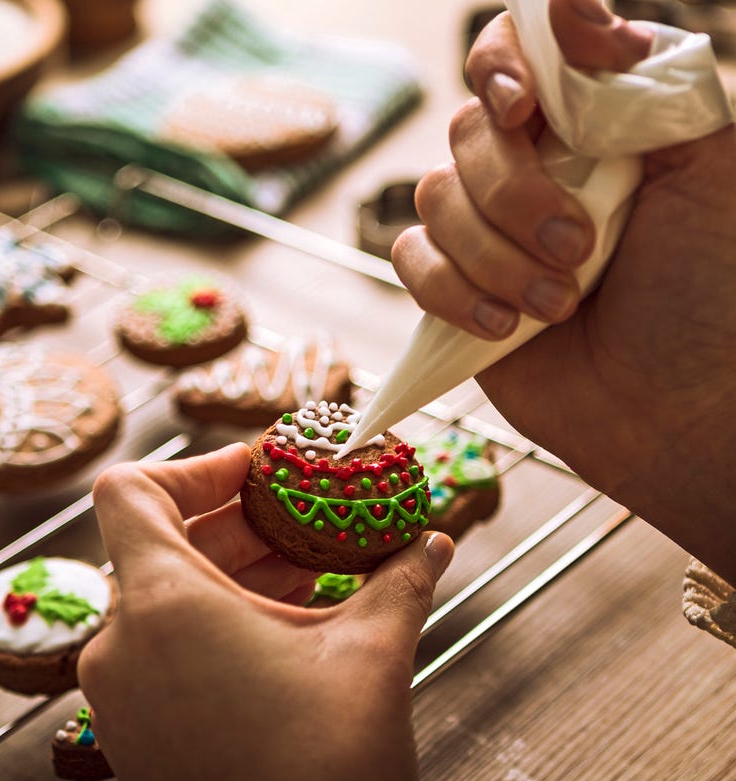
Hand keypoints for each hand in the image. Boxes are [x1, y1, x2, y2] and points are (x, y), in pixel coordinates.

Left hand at [78, 443, 453, 780]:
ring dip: (232, 578)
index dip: (195, 467)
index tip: (258, 474)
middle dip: (236, 524)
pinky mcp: (134, 741)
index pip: (131, 490)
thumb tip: (430, 541)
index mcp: (162, 606)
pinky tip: (284, 637)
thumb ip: (400, 579)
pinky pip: (161, 653)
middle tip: (303, 523)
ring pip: (163, 602)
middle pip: (158, 543)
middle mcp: (121, 647)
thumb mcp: (373, 656)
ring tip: (307, 578)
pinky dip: (213, 628)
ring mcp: (119, 699)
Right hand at [392, 0, 735, 581]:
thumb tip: (570, 14)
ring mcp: (486, 232)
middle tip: (582, 249)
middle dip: (518, 197)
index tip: (524, 108)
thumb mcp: (709, 165)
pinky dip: (453, 292)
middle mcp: (533, 168)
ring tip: (559, 303)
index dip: (501, 65)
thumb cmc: (710, 291)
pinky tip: (505, 326)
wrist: (673, 408)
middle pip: (468, 130)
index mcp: (592, 124)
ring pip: (433, 198)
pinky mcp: (451, 289)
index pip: (516, 52)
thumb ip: (646, 80)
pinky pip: (409, 262)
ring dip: (495, 258)